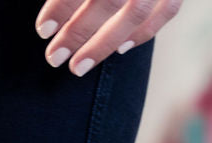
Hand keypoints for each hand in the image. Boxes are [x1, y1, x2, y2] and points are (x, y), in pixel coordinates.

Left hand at [34, 0, 180, 74]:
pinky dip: (142, 33)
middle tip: (53, 58)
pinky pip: (168, 9)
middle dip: (78, 32)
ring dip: (104, 45)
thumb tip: (51, 15)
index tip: (43, 30)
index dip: (62, 5)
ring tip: (78, 67)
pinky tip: (120, 50)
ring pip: (136, 10)